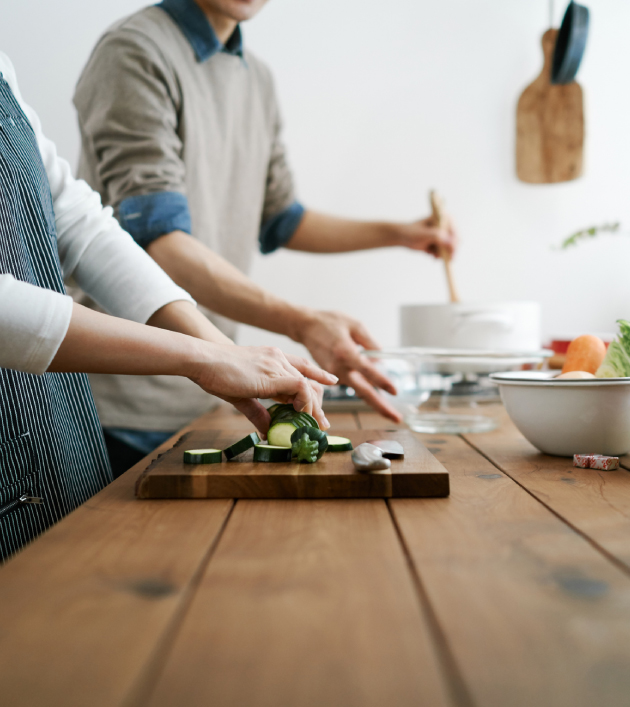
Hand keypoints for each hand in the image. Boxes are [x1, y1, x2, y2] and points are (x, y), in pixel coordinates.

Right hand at [187, 343, 336, 434]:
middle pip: (308, 379)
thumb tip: (267, 431)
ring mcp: (277, 364)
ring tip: (316, 424)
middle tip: (322, 422)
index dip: (317, 375)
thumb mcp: (242, 396)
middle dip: (317, 402)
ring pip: (307, 385)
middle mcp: (278, 358)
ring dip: (313, 407)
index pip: (302, 366)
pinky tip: (300, 414)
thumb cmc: (217, 374)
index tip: (331, 382)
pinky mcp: (274, 374)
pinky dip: (304, 402)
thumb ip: (257, 412)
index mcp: (271, 358)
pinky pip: (300, 388)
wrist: (203, 360)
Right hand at [296, 311, 402, 422]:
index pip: (367, 370)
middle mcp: (338, 367)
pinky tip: (374, 386)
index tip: (395, 391)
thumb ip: (370, 343)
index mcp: (345, 352)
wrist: (305, 327)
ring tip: (390, 412)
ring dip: (374, 400)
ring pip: (358, 390)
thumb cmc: (330, 322)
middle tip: (397, 418)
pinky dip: (363, 386)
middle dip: (381, 406)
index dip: (381, 381)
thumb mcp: (355, 325)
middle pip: (363, 391)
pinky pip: (351, 383)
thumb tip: (380, 361)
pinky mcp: (331, 376)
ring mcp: (333, 374)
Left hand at [396, 215, 456, 258]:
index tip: (451, 255)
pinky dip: (438, 255)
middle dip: (449, 251)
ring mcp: (443, 234)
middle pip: (455, 241)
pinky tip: (430, 254)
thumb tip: (452, 243)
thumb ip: (438, 237)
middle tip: (444, 259)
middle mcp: (445, 225)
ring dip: (442, 253)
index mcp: (444, 218)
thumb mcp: (424, 234)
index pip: (455, 232)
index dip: (454, 244)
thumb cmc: (411, 232)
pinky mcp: (439, 242)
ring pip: (450, 248)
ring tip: (432, 254)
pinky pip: (444, 251)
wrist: (401, 237)